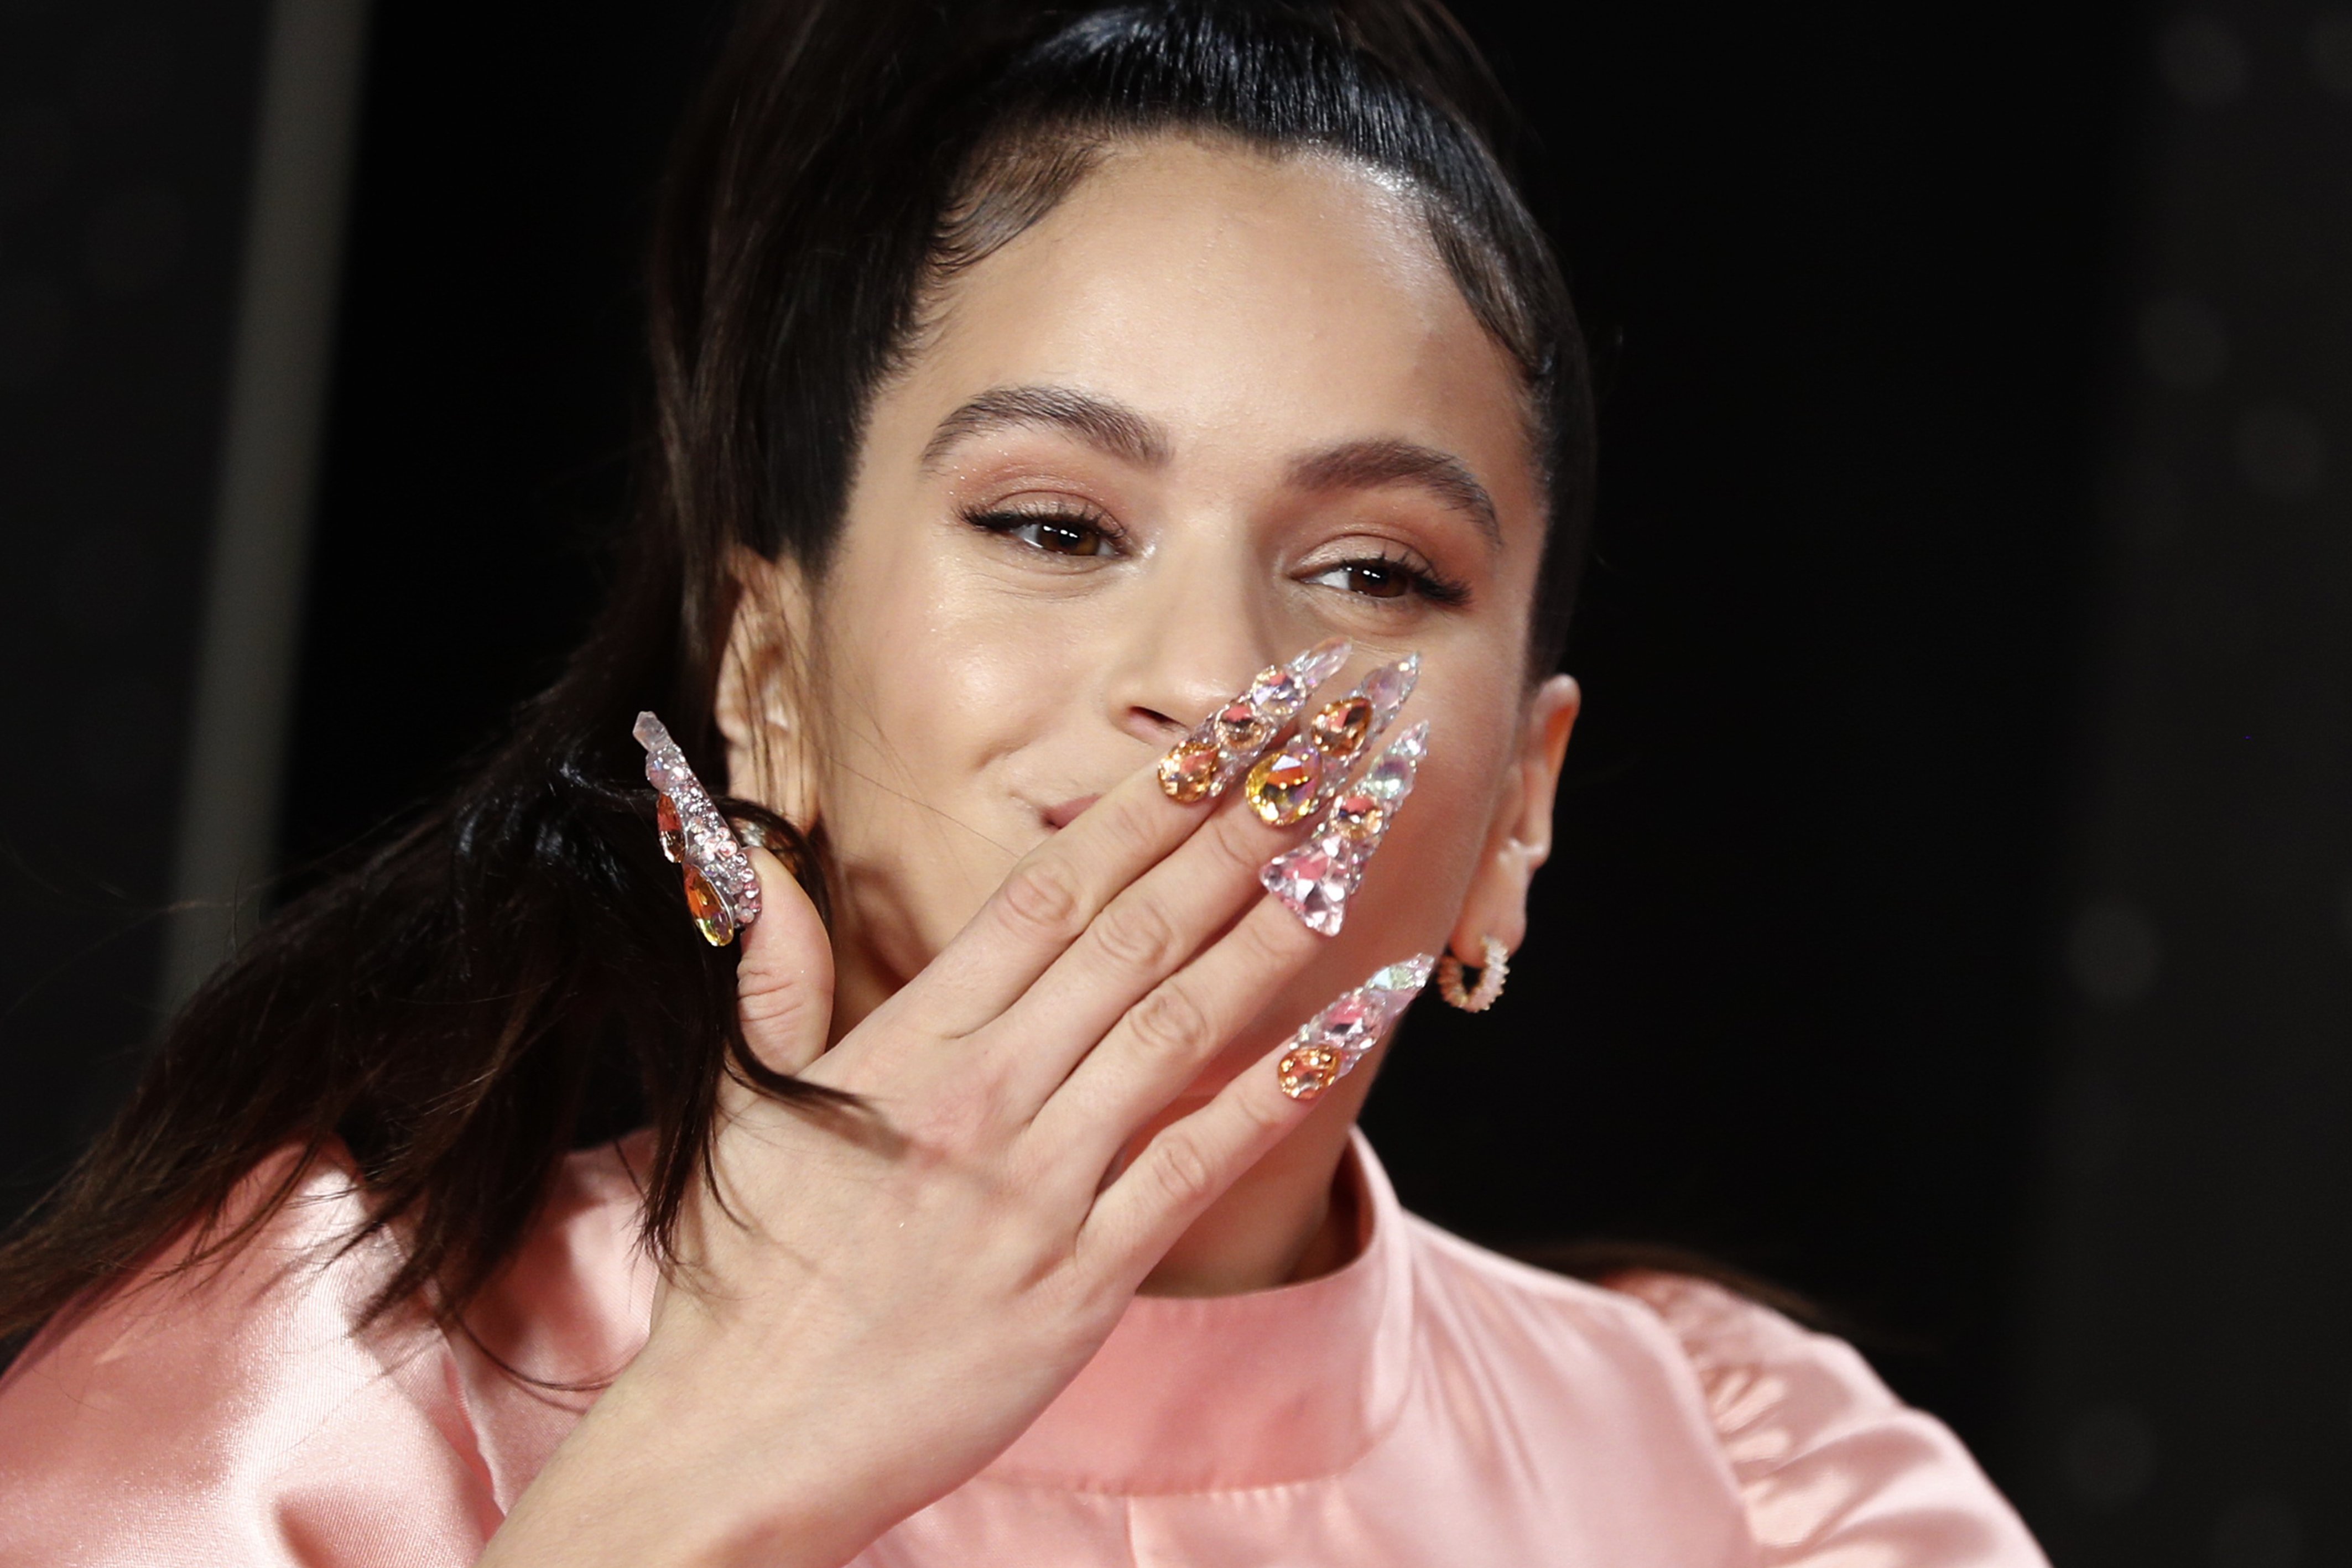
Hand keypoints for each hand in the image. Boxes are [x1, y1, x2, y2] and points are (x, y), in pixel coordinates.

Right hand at [481, 739, 1374, 1567]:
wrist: (736, 1441)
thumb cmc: (742, 1273)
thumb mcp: (741, 1102)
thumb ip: (775, 975)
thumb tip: (762, 867)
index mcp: (909, 1041)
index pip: (1052, 885)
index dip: (1152, 797)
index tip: (1229, 727)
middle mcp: (984, 1094)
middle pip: (1136, 927)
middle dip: (1244, 821)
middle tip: (1329, 739)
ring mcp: (1038, 1186)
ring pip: (1179, 1022)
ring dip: (1277, 923)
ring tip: (1356, 840)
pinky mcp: (1080, 1281)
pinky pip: (1198, 1164)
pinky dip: (1281, 1085)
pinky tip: (1353, 1018)